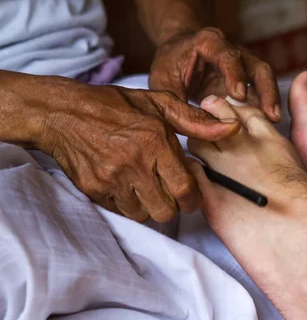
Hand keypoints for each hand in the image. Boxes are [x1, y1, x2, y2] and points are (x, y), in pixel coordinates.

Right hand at [35, 78, 239, 222]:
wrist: (61, 112)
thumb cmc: (114, 106)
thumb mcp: (158, 104)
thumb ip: (196, 120)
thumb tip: (232, 128)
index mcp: (155, 142)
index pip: (186, 189)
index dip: (193, 197)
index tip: (190, 192)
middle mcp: (134, 164)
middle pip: (167, 211)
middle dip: (173, 204)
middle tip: (169, 190)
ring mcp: (111, 179)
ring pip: (144, 215)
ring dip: (149, 206)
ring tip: (145, 186)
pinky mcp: (93, 190)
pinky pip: (121, 212)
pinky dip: (127, 204)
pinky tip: (126, 186)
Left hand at [149, 27, 280, 121]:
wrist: (178, 53)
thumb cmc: (170, 65)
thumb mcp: (164, 83)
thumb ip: (178, 104)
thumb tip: (199, 129)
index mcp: (209, 42)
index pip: (227, 56)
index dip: (235, 75)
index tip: (239, 96)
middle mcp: (232, 49)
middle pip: (255, 66)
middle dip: (265, 90)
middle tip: (270, 114)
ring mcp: (243, 64)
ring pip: (263, 78)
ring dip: (270, 98)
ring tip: (274, 121)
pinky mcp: (247, 79)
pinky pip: (261, 90)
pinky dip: (265, 105)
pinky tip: (269, 123)